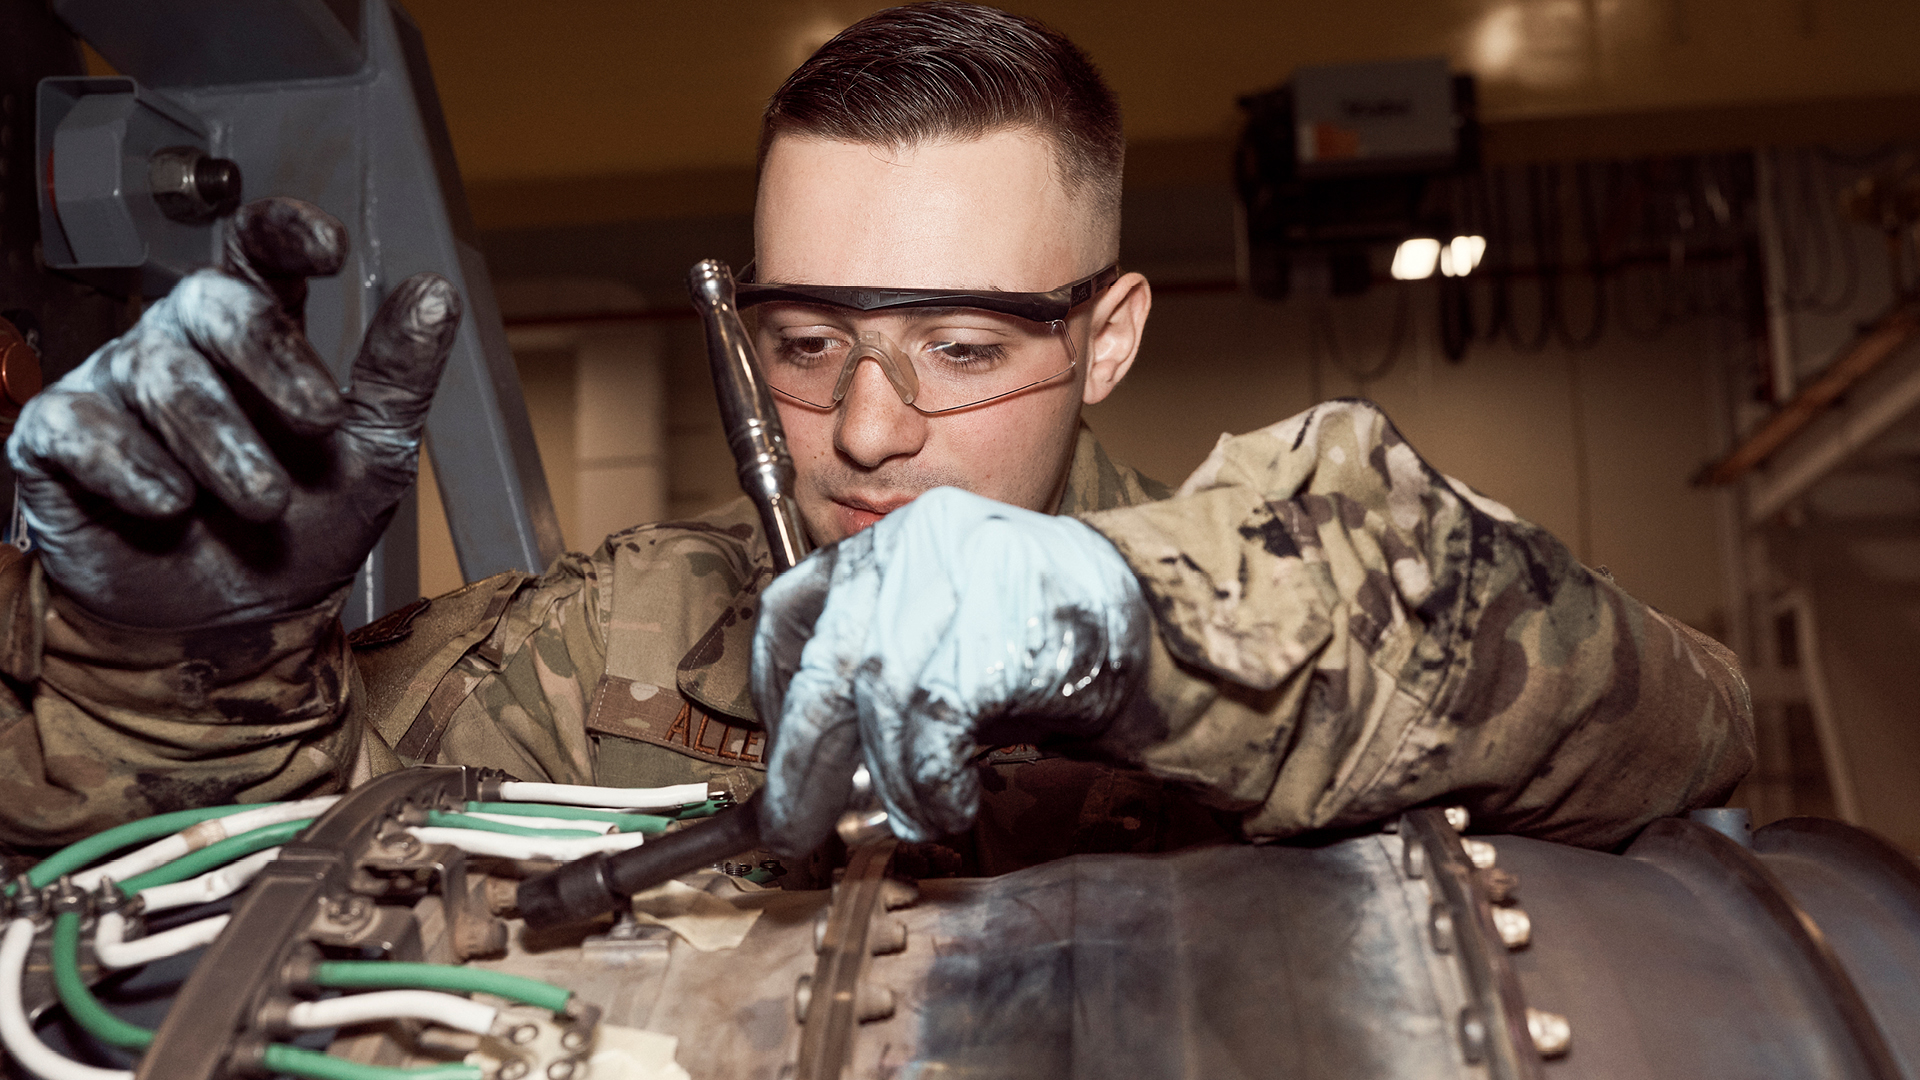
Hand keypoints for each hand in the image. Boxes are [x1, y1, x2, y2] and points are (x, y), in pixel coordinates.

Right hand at [6, 198, 460, 626]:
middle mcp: (181, 345)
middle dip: (269, 359)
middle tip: (320, 423)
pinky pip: (77, 426)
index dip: (284, 231)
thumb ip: (399, 375)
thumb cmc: (303, 531)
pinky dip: (128, 465)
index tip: (331, 249)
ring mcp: (115, 387)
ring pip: (158, 375)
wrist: (237, 629)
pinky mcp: (58, 441)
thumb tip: (436, 294)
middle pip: (208, 302)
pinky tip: (169, 503)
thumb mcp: (371, 456)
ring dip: (221, 443)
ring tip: (265, 504)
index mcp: (256, 336)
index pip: (256, 250)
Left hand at [751, 487, 1150, 856]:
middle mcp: (919, 544)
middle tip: (794, 825)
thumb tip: (815, 777)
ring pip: (883, 702)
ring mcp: (962, 580)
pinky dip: (933, 784)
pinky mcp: (999, 630)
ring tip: (914, 817)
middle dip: (804, 762)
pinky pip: (936, 727)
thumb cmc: (1043, 641)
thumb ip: (880, 685)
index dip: (771, 685)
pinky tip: (951, 803)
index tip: (776, 742)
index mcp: (897, 537)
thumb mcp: (949, 636)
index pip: (793, 604)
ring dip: (891, 783)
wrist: (1158, 624)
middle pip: (830, 666)